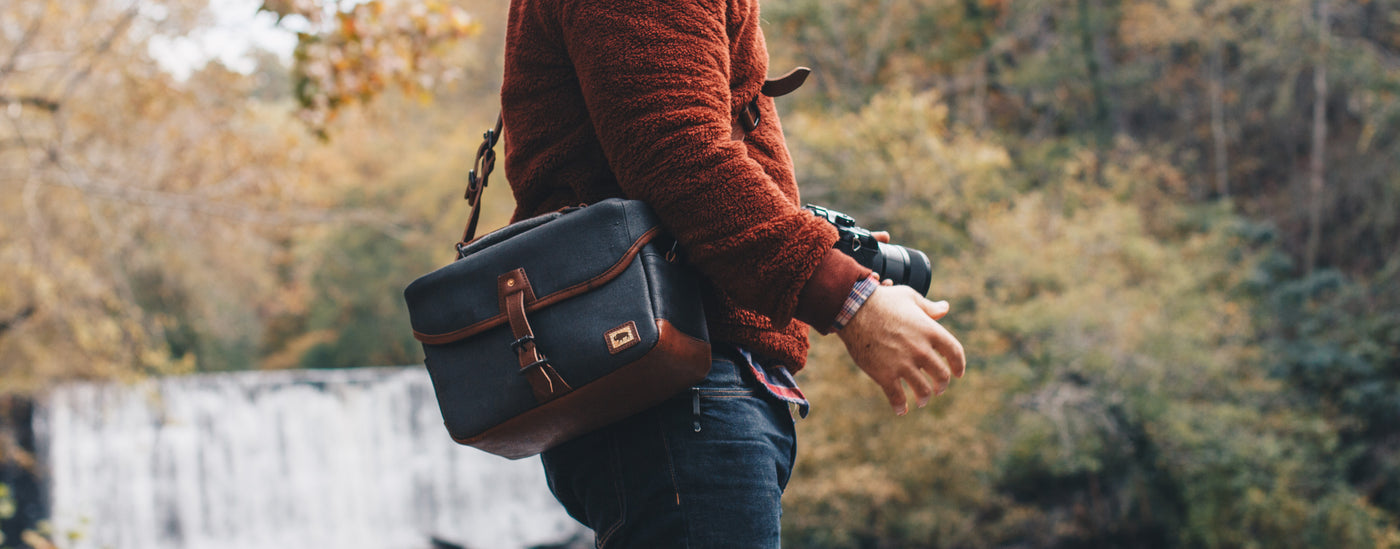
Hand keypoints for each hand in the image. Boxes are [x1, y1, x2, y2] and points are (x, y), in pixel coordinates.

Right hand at [836, 284, 965, 415]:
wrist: (853, 308)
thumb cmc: (882, 300)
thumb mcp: (910, 296)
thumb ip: (929, 307)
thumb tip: (945, 308)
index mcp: (930, 330)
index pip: (954, 352)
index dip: (959, 365)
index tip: (958, 373)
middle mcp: (920, 349)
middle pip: (941, 375)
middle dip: (942, 385)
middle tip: (939, 389)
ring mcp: (903, 363)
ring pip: (922, 390)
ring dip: (924, 398)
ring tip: (922, 401)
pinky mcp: (884, 374)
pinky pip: (896, 396)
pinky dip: (900, 406)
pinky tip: (901, 410)